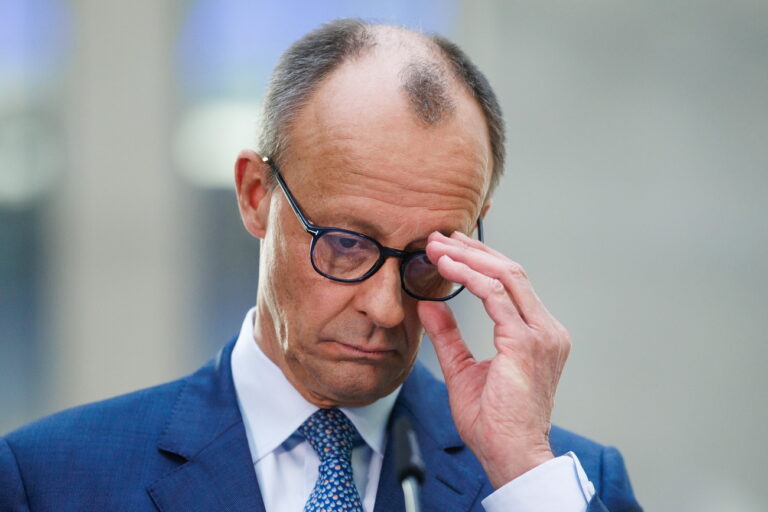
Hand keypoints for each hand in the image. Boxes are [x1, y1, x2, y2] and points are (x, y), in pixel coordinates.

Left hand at [418, 231, 571, 487]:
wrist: (510, 456)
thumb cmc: (493, 423)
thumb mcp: (463, 369)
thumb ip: (449, 335)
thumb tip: (429, 304)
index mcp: (538, 335)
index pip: (512, 283)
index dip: (480, 261)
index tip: (450, 249)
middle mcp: (547, 330)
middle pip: (510, 271)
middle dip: (472, 250)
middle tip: (439, 237)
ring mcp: (541, 334)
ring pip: (505, 276)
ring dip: (467, 258)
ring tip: (436, 247)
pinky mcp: (526, 342)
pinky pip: (496, 296)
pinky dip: (469, 277)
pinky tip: (446, 268)